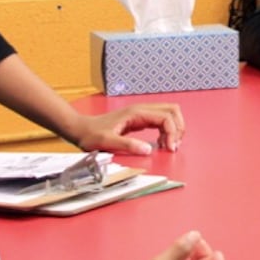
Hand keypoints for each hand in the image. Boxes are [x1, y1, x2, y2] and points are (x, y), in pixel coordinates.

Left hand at [69, 103, 185, 154]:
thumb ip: (127, 145)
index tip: (170, 149)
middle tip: (173, 146)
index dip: (173, 133)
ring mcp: (141, 114)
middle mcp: (141, 110)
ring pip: (169, 114)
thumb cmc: (91, 135)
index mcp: (136, 113)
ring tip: (168, 146)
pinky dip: (166, 132)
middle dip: (178, 128)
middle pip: (172, 110)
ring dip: (174, 129)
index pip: (166, 117)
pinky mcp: (139, 120)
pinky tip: (160, 144)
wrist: (80, 129)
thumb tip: (148, 149)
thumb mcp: (106, 142)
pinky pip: (161, 121)